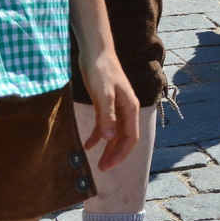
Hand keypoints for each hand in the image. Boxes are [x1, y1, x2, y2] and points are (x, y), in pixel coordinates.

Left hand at [78, 49, 139, 171]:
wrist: (96, 52)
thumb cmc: (100, 71)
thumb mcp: (102, 95)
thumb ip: (106, 116)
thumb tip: (108, 139)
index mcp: (130, 108)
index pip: (130, 137)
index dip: (121, 154)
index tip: (108, 167)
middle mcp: (127, 109)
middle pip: (124, 137)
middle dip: (115, 154)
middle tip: (102, 169)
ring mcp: (117, 107)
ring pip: (115, 133)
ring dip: (108, 148)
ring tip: (97, 162)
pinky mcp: (106, 103)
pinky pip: (105, 124)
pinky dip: (98, 135)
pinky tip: (88, 144)